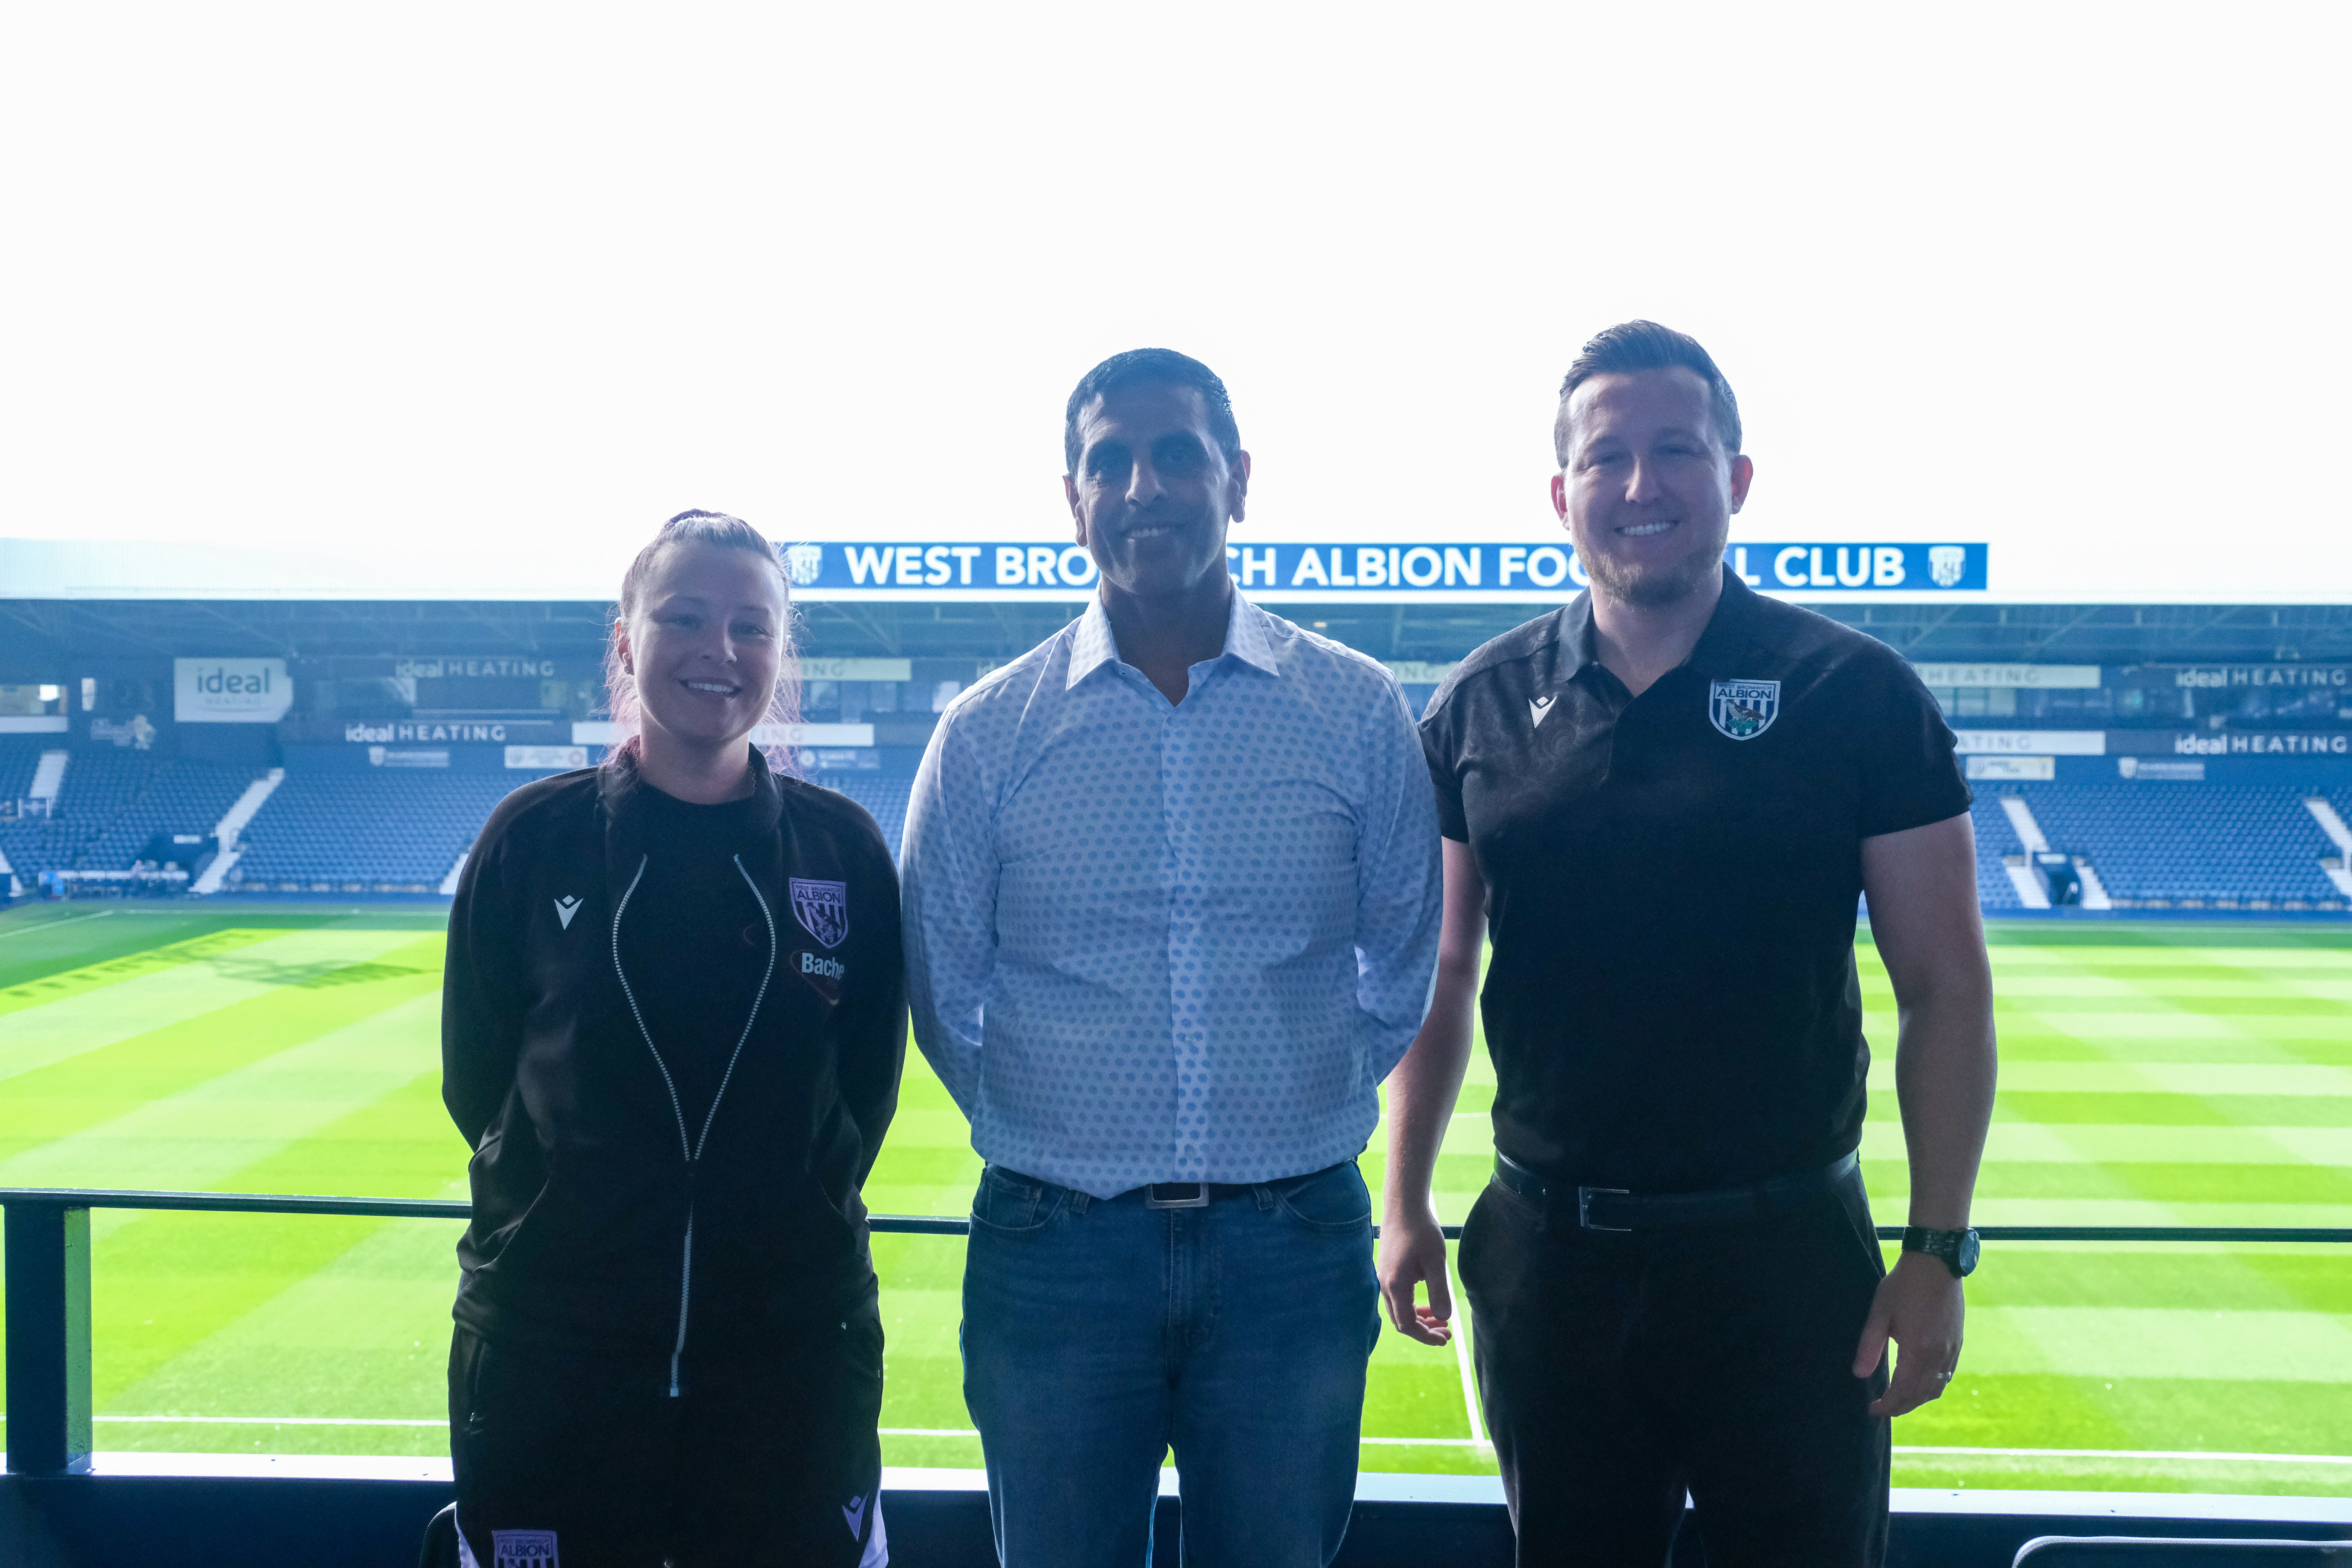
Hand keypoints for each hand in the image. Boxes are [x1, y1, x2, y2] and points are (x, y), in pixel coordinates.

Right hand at [1377, 1206, 1454, 1345]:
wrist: (1403, 1206)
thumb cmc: (1421, 1231)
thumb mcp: (1435, 1261)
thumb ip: (1439, 1290)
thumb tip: (1444, 1317)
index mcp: (1396, 1286)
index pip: (1408, 1324)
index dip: (1426, 1336)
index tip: (1446, 1339)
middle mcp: (1385, 1285)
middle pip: (1401, 1321)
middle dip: (1424, 1331)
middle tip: (1447, 1332)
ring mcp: (1384, 1278)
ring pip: (1398, 1310)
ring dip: (1419, 1319)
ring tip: (1440, 1319)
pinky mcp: (1387, 1271)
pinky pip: (1397, 1298)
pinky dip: (1412, 1306)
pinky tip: (1428, 1300)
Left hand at [1852, 1250, 1964, 1417]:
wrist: (1935, 1263)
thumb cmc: (1903, 1286)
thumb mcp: (1879, 1313)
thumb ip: (1869, 1346)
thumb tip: (1859, 1374)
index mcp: (1918, 1351)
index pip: (1902, 1391)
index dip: (1887, 1405)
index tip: (1873, 1410)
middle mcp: (1938, 1356)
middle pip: (1920, 1395)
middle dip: (1901, 1407)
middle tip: (1883, 1410)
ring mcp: (1951, 1350)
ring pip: (1937, 1388)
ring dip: (1918, 1400)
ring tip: (1899, 1401)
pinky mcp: (1957, 1342)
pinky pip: (1947, 1375)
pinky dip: (1933, 1387)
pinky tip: (1922, 1385)